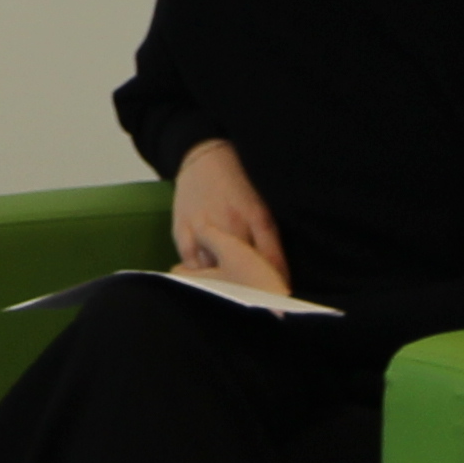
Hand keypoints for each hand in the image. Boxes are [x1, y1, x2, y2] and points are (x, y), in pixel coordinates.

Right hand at [172, 138, 291, 296]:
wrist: (204, 158)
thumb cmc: (239, 186)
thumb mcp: (262, 209)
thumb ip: (269, 242)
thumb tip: (280, 278)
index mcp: (257, 216)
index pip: (271, 259)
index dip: (277, 284)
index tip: (280, 301)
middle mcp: (231, 223)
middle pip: (243, 270)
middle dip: (250, 290)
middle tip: (255, 304)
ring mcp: (205, 226)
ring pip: (214, 270)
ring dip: (222, 284)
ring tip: (228, 294)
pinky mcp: (183, 228)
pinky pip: (191, 263)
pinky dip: (198, 275)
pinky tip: (204, 278)